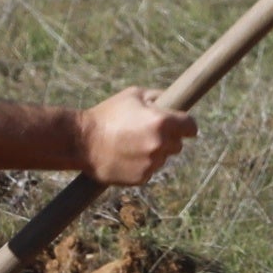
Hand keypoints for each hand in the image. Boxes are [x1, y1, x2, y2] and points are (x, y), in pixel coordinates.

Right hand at [78, 87, 196, 186]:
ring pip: (163, 158)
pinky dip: (142, 165)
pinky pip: (150, 170)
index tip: (184, 127)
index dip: (187, 126)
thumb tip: (174, 100)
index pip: (191, 127)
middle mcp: (161, 144)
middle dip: (168, 138)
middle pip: (178, 144)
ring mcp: (152, 163)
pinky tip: (125, 157)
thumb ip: (157, 96)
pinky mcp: (142, 178)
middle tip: (147, 133)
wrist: (81, 141)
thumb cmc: (107, 114)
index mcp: (162, 121)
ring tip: (130, 144)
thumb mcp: (132, 95)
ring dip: (154, 152)